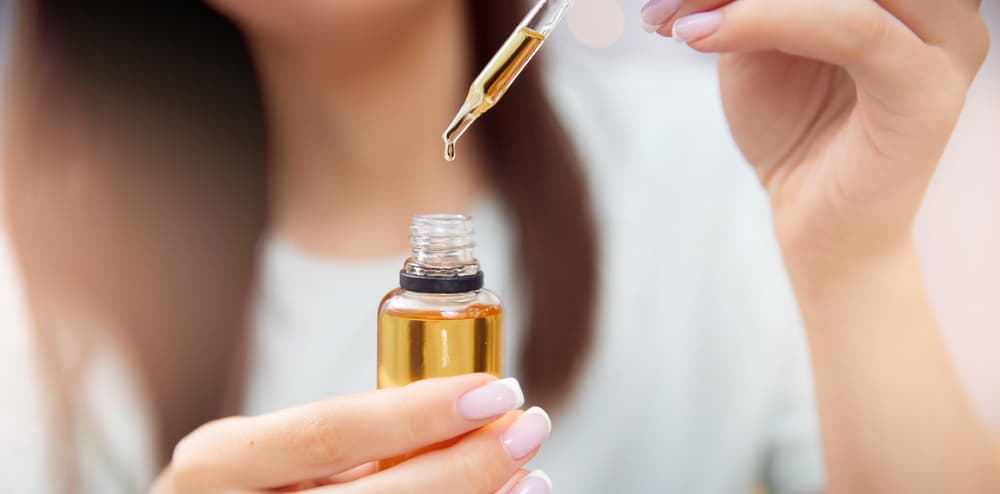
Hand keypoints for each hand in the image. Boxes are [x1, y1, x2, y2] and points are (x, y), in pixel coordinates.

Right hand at [150, 375, 552, 492]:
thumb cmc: (251, 493)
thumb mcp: (269, 454)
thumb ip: (348, 441)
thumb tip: (464, 415)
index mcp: (217, 463)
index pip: (328, 432)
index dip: (417, 413)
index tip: (493, 390)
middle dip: (464, 465)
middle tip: (526, 430)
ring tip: (526, 476)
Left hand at [642, 0, 989, 271]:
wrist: (817, 222)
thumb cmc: (792, 129)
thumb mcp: (760, 42)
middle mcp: (940, 6)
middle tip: (665, 7)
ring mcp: (947, 41)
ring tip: (680, 22)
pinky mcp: (929, 89)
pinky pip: (854, 28)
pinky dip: (769, 20)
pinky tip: (701, 36)